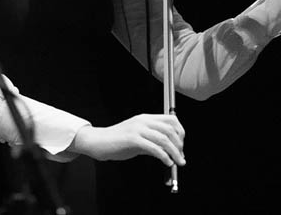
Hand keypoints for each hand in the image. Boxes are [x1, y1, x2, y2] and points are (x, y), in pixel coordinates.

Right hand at [69, 114, 185, 166]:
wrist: (99, 142)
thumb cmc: (118, 142)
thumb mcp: (139, 139)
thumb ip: (153, 142)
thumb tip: (169, 152)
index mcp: (146, 118)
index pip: (171, 119)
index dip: (180, 132)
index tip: (181, 145)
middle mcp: (143, 121)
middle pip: (170, 129)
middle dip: (179, 145)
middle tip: (181, 157)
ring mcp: (138, 129)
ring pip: (163, 138)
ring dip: (174, 152)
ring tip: (177, 162)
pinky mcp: (132, 139)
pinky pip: (153, 147)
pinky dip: (163, 156)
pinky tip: (166, 162)